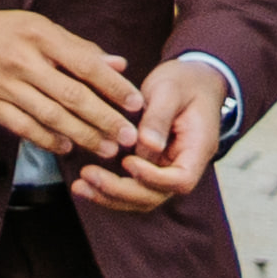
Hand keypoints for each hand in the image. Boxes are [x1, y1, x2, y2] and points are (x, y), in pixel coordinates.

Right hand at [0, 2, 142, 166]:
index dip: (113, 86)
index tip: (135, 104)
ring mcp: (3, 86)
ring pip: (50, 116)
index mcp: (39, 37)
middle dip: (104, 119)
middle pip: (71, 96)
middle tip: (128, 137)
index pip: (85, 64)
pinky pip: (23, 127)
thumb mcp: (38, 27)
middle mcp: (22, 62)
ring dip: (82, 135)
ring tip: (105, 147)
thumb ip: (78, 47)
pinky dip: (47, 140)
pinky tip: (67, 147)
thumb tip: (118, 65)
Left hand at [75, 56, 229, 212]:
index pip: (180, 179)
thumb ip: (159, 117)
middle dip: (121, 191)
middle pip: (156, 195)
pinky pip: (132, 186)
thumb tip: (148, 145)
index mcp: (197, 148)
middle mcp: (183, 164)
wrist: (191, 80)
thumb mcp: (171, 90)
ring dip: (110, 196)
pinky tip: (83, 183)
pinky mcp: (150, 166)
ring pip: (141, 197)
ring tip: (79, 185)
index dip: (152, 177)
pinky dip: (108, 189)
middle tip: (88, 175)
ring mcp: (166, 169)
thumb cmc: (184, 82)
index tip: (127, 161)